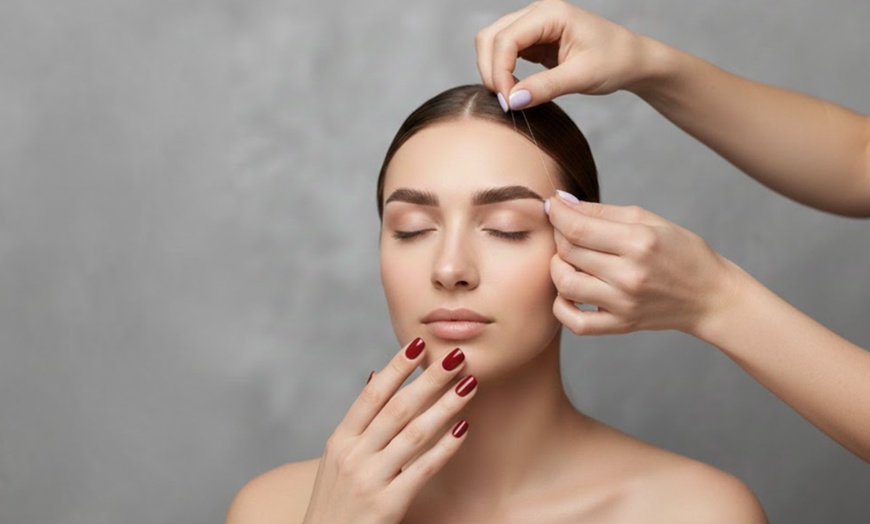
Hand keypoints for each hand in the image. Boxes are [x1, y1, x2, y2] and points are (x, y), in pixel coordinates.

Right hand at [303, 339, 475, 523]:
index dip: (397, 368)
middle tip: (456, 356)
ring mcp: (370, 479)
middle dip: (430, 379)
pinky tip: (464, 430)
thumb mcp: (337, 458)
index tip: (419, 344)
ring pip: (415, 433)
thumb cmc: (336, 501)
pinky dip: (445, 447)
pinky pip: (423, 468)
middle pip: (398, 408)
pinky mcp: (388, 504)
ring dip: (446, 406)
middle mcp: (353, 456)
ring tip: (469, 385)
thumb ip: (359, 421)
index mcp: (340, 441)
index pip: (372, 396)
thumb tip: (377, 377)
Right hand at [475, 0, 658, 108]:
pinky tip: (515, 91)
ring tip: (511, 98)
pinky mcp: (532, 41)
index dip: (499, 71)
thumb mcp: (582, 76)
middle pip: (491, 37)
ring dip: (493, 71)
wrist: (631, 60)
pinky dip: (502, 73)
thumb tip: (512, 101)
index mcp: (551, 13)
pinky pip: (504, 53)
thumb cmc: (615, 61)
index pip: (506, 39)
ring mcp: (533, 25)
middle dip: (490, 70)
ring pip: (492, 43)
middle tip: (506, 102)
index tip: (508, 102)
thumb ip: (545, 88)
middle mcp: (537, 13)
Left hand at [546, 195, 737, 335]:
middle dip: (558, 235)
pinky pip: (574, 322)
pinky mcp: (620, 325)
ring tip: (569, 259)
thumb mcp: (650, 220)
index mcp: (639, 242)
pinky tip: (571, 291)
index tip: (552, 205)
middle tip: (565, 229)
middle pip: (568, 252)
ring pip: (565, 284)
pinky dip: (562, 305)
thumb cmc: (681, 252)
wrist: (710, 296)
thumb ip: (603, 212)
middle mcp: (629, 275)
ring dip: (557, 267)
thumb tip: (562, 202)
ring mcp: (623, 303)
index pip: (578, 228)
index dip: (556, 214)